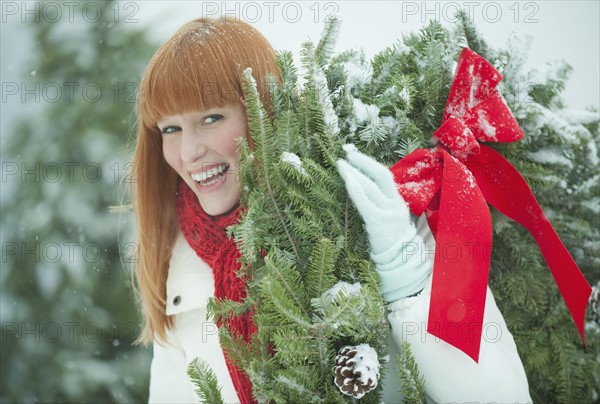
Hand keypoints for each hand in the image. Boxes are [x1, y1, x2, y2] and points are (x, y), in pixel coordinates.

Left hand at [337, 144, 431, 300]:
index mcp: (398, 202)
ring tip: (341, 163)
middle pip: (380, 175)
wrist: (401, 267)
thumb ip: (380, 206)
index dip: (369, 163)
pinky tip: (347, 179)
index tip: (354, 154)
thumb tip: (362, 191)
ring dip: (354, 172)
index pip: (385, 177)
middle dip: (362, 161)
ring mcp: (389, 213)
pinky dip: (355, 187)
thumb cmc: (390, 245)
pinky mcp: (378, 223)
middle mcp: (395, 205)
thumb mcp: (388, 221)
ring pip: (371, 186)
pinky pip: (365, 201)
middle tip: (346, 152)